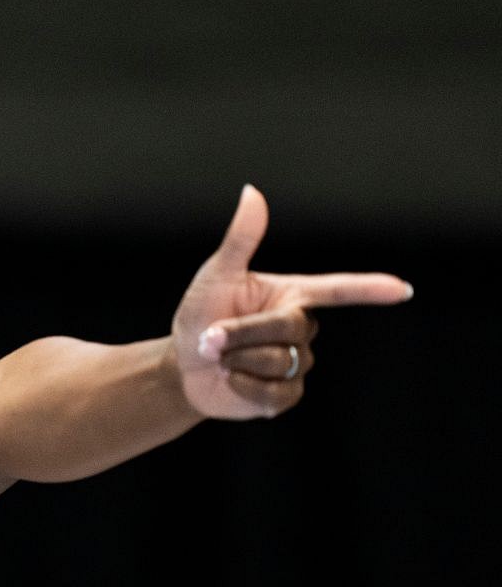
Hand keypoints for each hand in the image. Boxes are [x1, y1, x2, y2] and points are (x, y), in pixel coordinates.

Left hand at [170, 185, 411, 419]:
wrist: (183, 365)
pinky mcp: (286, 394)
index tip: (402, 289)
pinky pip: (276, 394)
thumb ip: (241, 239)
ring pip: (281, 361)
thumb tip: (252, 192)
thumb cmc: (199, 313)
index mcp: (291, 294)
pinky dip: (243, 387)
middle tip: (210, 335)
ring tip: (221, 357)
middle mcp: (300, 327)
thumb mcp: (217, 274)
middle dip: (243, 332)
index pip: (337, 290)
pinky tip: (231, 380)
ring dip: (238, 359)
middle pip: (290, 327)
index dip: (369, 289)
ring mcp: (296, 362)